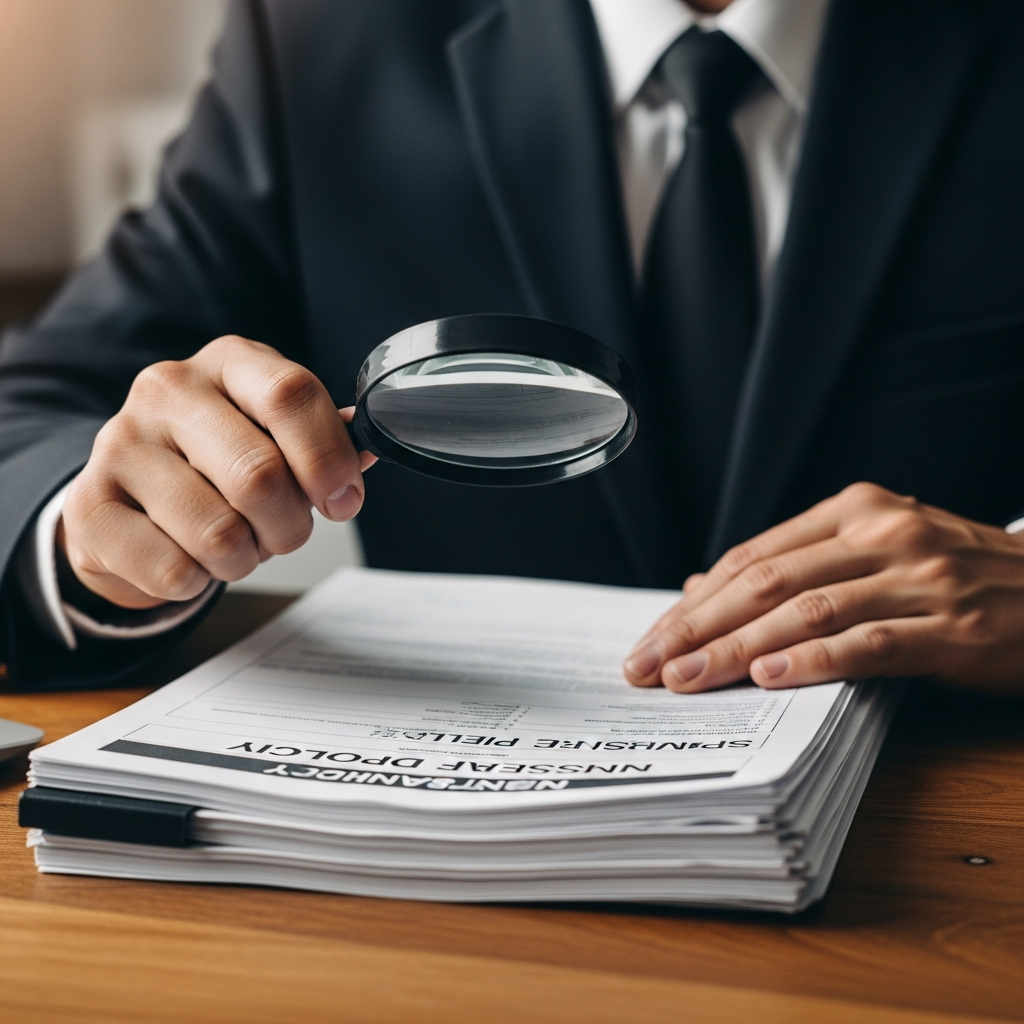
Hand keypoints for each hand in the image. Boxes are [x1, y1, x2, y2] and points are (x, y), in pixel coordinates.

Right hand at [61, 335, 376, 608]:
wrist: (127, 495)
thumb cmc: (217, 462)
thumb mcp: (273, 433)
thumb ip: (322, 440)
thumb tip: (367, 450)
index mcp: (230, 363)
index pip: (291, 395)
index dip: (329, 459)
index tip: (343, 500)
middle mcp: (169, 390)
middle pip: (260, 474)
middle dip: (290, 526)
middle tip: (284, 533)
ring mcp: (120, 444)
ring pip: (219, 533)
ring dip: (244, 558)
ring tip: (234, 544)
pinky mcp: (89, 507)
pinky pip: (174, 570)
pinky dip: (198, 581)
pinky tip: (187, 556)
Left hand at [623, 483, 1023, 694]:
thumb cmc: (957, 576)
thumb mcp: (872, 553)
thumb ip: (791, 567)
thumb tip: (699, 588)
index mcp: (853, 510)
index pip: (751, 556)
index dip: (695, 601)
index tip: (652, 638)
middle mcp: (881, 533)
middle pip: (765, 580)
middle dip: (697, 627)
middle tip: (649, 665)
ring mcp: (920, 577)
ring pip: (807, 610)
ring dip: (737, 649)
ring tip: (688, 679)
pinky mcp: (954, 627)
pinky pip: (870, 642)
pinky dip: (815, 660)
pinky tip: (771, 678)